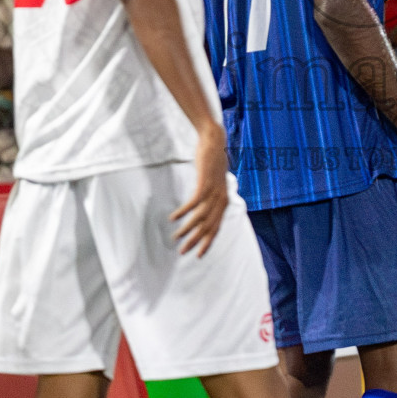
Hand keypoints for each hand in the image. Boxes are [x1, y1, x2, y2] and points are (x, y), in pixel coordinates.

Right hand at [172, 124, 230, 255]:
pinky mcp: (205, 184)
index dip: (207, 243)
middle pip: (208, 228)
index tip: (198, 255)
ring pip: (200, 218)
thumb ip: (212, 196)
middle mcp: (221, 200)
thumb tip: (205, 208)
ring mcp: (214, 192)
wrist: (215, 142)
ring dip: (186, 229)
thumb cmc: (213, 163)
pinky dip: (183, 212)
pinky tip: (173, 218)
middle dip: (195, 241)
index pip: (216, 229)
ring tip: (175, 237)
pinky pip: (193, 203)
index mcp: (224, 202)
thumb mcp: (215, 183)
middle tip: (182, 252)